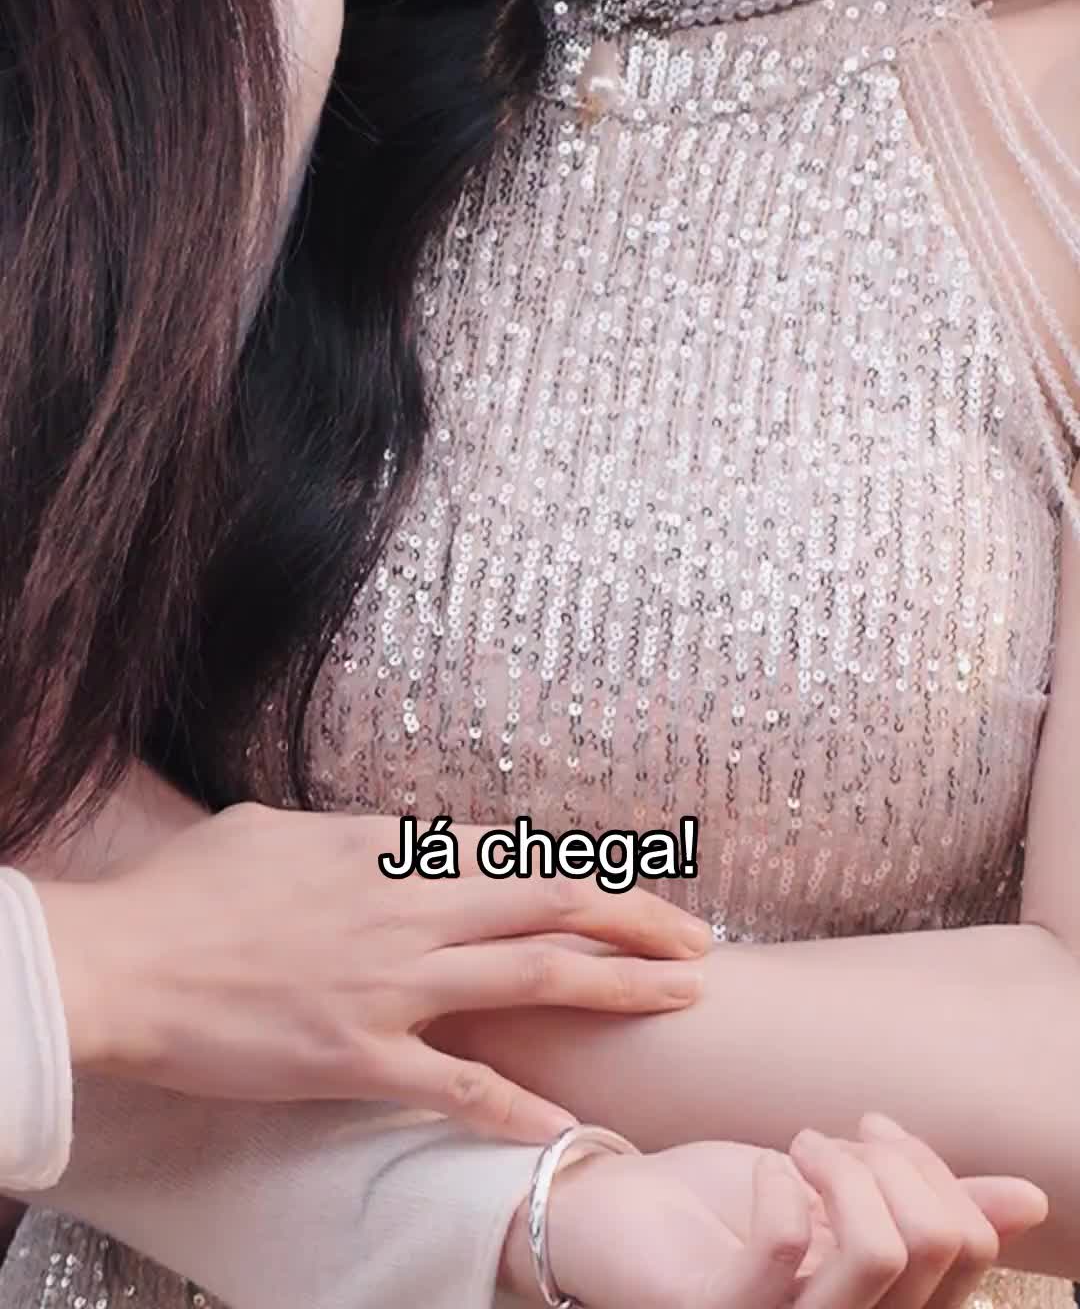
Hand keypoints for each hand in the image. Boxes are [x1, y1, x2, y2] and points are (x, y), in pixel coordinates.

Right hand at [33, 803, 708, 1139]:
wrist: (127, 961)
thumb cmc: (188, 889)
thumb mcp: (274, 830)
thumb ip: (347, 838)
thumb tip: (386, 841)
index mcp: (386, 850)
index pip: (511, 854)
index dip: (582, 870)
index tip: (632, 888)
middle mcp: (407, 909)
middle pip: (550, 902)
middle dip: (638, 916)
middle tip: (702, 936)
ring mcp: (390, 985)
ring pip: (532, 977)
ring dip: (618, 987)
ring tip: (682, 996)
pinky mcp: (360, 1058)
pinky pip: (457, 1084)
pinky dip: (517, 1109)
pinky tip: (570, 1132)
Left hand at [498, 1117, 1047, 1308]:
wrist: (612, 1209)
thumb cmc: (721, 1205)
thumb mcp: (839, 1192)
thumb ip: (927, 1200)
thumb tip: (1031, 1200)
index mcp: (882, 1303)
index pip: (966, 1252)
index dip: (939, 1174)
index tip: (876, 1128)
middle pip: (934, 1248)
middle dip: (894, 1161)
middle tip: (831, 1139)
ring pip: (879, 1254)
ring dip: (846, 1168)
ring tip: (799, 1148)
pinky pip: (783, 1256)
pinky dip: (784, 1186)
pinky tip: (766, 1172)